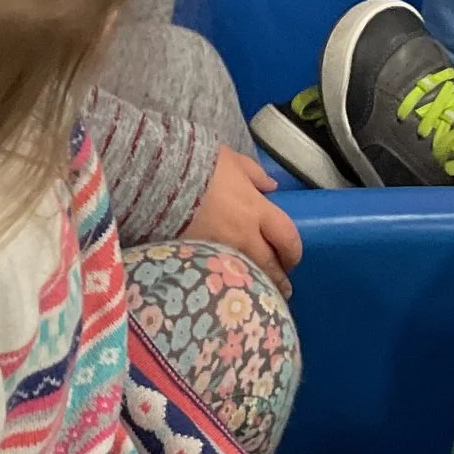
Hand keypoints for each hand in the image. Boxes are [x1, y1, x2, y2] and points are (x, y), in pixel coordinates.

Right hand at [183, 148, 301, 292]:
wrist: (160, 178)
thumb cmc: (199, 166)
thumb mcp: (232, 160)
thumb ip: (255, 175)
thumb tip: (271, 186)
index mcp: (256, 210)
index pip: (287, 238)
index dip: (293, 252)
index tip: (292, 259)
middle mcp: (243, 236)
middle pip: (269, 265)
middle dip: (279, 278)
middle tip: (283, 288)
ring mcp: (220, 250)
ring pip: (246, 276)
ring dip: (256, 285)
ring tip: (259, 293)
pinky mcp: (197, 258)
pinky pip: (220, 274)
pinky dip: (228, 281)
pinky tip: (228, 285)